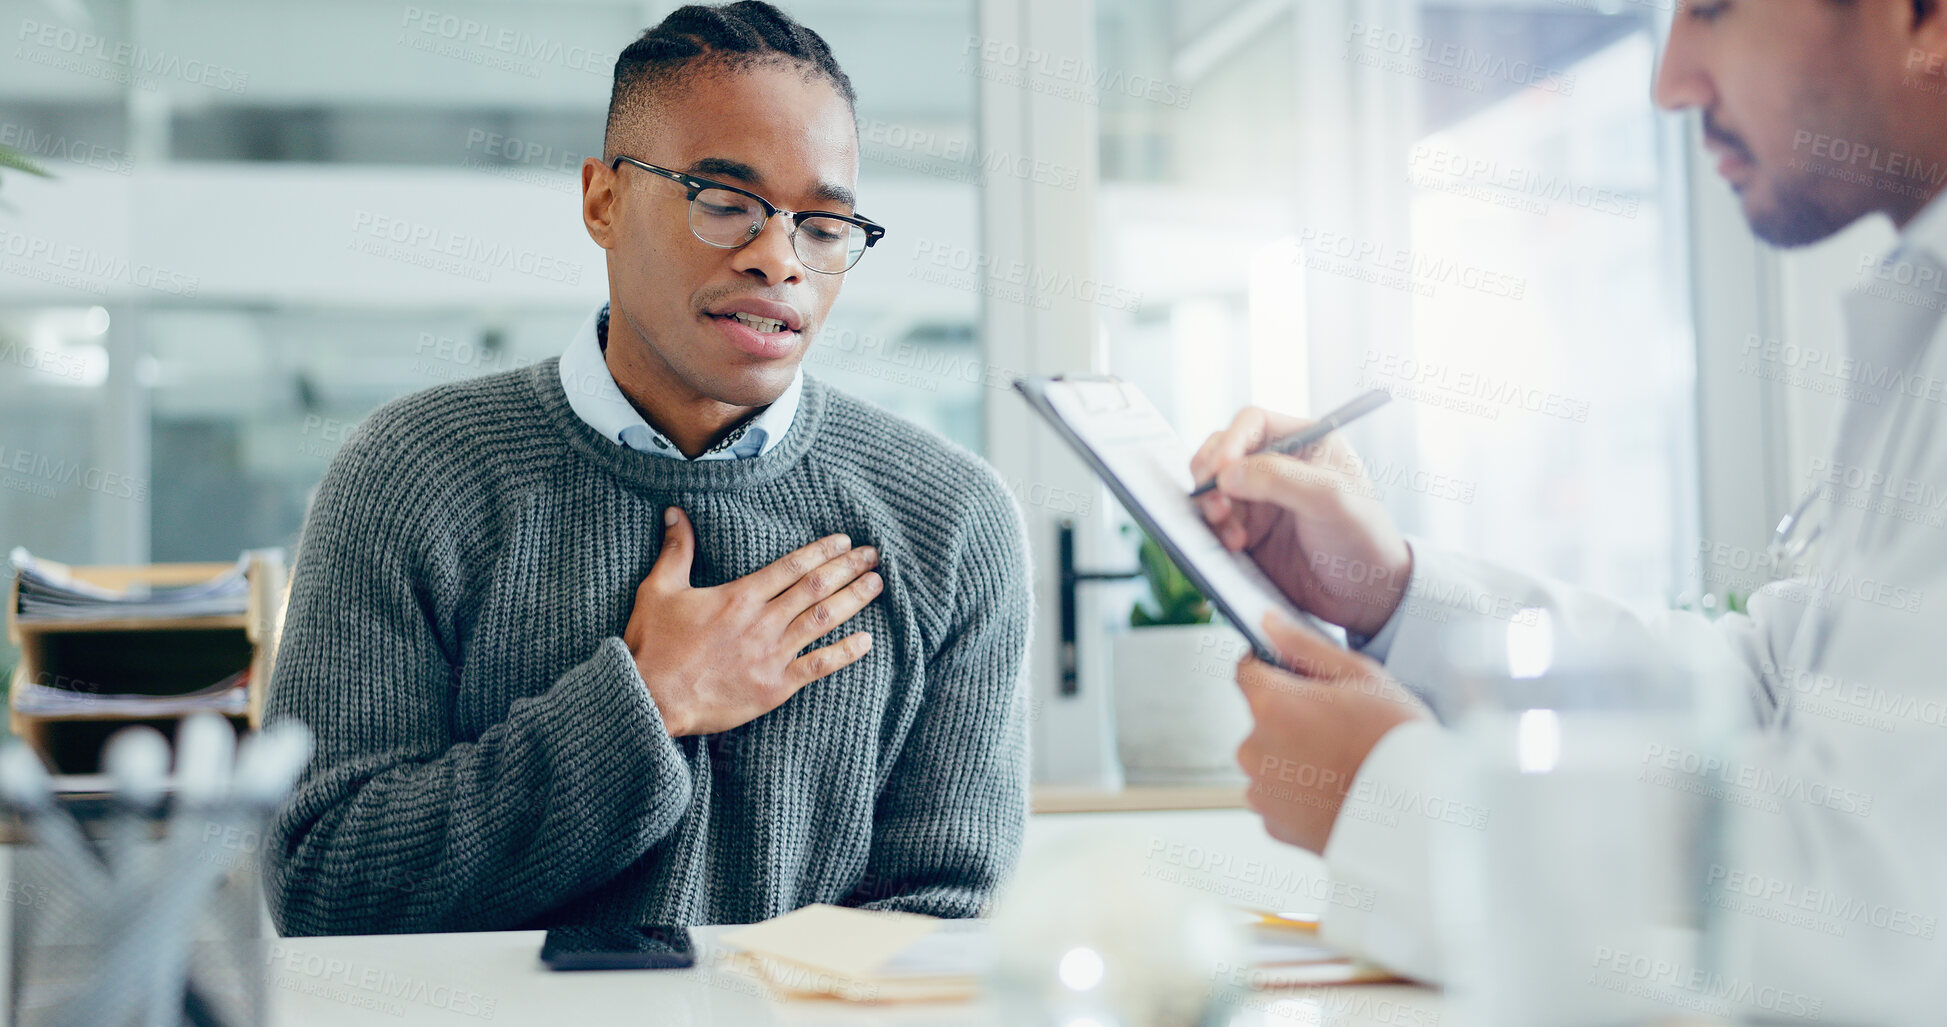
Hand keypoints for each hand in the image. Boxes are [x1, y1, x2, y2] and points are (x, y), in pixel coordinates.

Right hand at [624, 507, 880, 736]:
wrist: (653, 698)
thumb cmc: (653, 645)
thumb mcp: (659, 589)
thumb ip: (676, 550)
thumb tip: (676, 511)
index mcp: (740, 596)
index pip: (792, 566)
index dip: (822, 550)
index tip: (844, 540)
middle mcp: (763, 621)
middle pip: (816, 587)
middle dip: (848, 568)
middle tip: (873, 555)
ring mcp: (772, 654)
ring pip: (823, 620)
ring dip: (853, 600)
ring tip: (876, 584)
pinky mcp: (775, 686)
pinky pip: (818, 666)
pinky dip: (845, 653)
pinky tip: (867, 641)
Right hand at [1191, 406, 1411, 638]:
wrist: (1365, 596)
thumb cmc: (1364, 539)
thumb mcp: (1330, 500)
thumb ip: (1280, 479)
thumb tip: (1227, 473)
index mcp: (1304, 442)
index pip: (1252, 422)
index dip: (1230, 441)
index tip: (1221, 469)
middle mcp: (1278, 465)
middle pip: (1223, 452)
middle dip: (1211, 474)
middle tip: (1214, 502)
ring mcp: (1260, 499)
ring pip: (1214, 488)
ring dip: (1212, 506)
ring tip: (1230, 532)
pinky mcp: (1248, 530)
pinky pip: (1216, 522)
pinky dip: (1215, 530)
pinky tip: (1235, 545)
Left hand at [1236, 611, 1428, 853]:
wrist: (1421, 819)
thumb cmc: (1397, 742)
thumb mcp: (1362, 677)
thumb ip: (1305, 646)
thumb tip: (1268, 622)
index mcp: (1271, 706)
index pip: (1246, 670)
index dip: (1271, 666)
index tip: (1298, 675)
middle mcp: (1254, 750)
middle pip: (1261, 718)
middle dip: (1290, 715)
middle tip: (1341, 727)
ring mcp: (1261, 791)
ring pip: (1270, 759)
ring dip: (1294, 756)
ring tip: (1343, 763)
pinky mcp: (1273, 825)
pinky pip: (1278, 796)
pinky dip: (1299, 793)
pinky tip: (1336, 791)